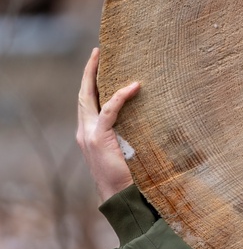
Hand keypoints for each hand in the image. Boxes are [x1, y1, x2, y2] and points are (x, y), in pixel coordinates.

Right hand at [76, 47, 140, 201]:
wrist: (120, 195)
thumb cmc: (129, 174)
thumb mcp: (127, 148)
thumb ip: (130, 132)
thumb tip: (154, 117)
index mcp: (90, 132)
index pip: (88, 102)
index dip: (90, 82)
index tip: (97, 63)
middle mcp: (85, 131)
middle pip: (83, 95)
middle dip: (88, 72)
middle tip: (97, 52)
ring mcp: (89, 134)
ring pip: (89, 98)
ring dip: (95, 77)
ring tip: (104, 58)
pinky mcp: (99, 138)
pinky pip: (109, 111)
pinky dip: (120, 97)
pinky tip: (133, 87)